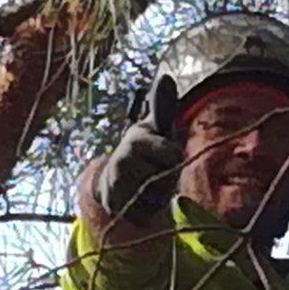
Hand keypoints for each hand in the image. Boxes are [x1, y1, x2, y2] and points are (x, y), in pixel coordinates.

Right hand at [93, 73, 180, 219]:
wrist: (114, 179)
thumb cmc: (146, 149)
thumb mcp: (157, 127)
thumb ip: (163, 106)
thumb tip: (165, 76)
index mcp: (137, 139)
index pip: (171, 153)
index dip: (173, 157)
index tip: (170, 154)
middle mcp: (122, 160)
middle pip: (165, 178)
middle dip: (167, 179)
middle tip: (157, 171)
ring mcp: (116, 184)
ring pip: (155, 197)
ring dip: (158, 195)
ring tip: (148, 185)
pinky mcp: (114, 206)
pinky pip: (144, 214)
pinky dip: (148, 211)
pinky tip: (141, 200)